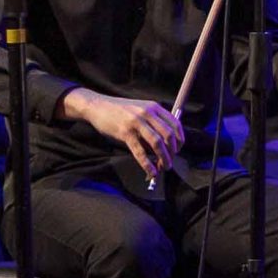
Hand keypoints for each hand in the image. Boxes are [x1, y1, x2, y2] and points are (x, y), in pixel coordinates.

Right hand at [64, 89, 184, 180]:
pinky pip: (139, 151)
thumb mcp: (140, 109)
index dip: (179, 140)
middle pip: (168, 135)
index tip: (178, 150)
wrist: (97, 106)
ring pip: (157, 143)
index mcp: (154, 107)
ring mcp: (136, 122)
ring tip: (163, 168)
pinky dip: (147, 164)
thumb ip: (153, 122)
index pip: (175, 124)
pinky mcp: (125, 133)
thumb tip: (164, 144)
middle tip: (170, 161)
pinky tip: (151, 171)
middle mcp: (147, 113)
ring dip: (163, 158)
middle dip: (172, 151)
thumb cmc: (120, 110)